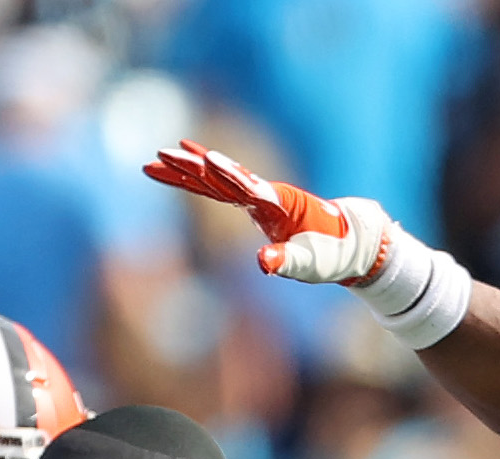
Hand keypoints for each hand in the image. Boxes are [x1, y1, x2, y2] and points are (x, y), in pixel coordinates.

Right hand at [143, 140, 387, 283]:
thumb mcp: (309, 264)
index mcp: (278, 203)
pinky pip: (218, 188)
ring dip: (186, 169)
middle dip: (191, 166)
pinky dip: (197, 177)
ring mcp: (256, 195)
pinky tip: (180, 163)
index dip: (226, 174)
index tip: (205, 160)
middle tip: (162, 153)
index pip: (246, 186)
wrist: (345, 240)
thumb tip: (262, 263)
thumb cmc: (329, 254)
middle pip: (222, 176)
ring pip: (215, 179)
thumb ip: (285, 261)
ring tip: (155, 158)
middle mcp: (264, 193)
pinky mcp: (251, 202)